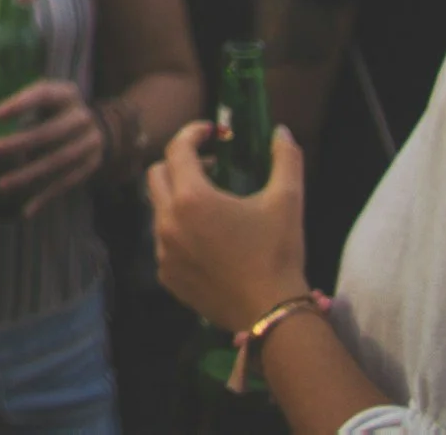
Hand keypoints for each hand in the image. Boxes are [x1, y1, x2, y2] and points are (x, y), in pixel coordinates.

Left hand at [0, 81, 104, 214]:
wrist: (101, 129)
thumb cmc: (50, 110)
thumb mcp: (35, 101)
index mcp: (64, 94)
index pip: (43, 94)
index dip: (20, 103)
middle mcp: (80, 118)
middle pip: (48, 133)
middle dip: (15, 145)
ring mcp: (88, 144)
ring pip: (57, 162)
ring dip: (27, 176)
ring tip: (0, 186)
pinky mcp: (89, 168)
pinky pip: (65, 184)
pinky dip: (44, 197)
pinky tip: (25, 210)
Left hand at [147, 124, 308, 333]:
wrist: (274, 313)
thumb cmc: (278, 253)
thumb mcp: (288, 201)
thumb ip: (286, 159)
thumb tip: (281, 131)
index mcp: (191, 197)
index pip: (178, 149)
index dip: (194, 133)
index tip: (213, 132)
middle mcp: (167, 220)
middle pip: (157, 174)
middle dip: (180, 162)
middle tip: (212, 167)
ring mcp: (163, 249)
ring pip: (158, 208)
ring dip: (178, 198)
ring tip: (212, 204)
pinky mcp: (166, 274)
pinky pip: (163, 240)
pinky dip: (179, 230)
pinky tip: (208, 239)